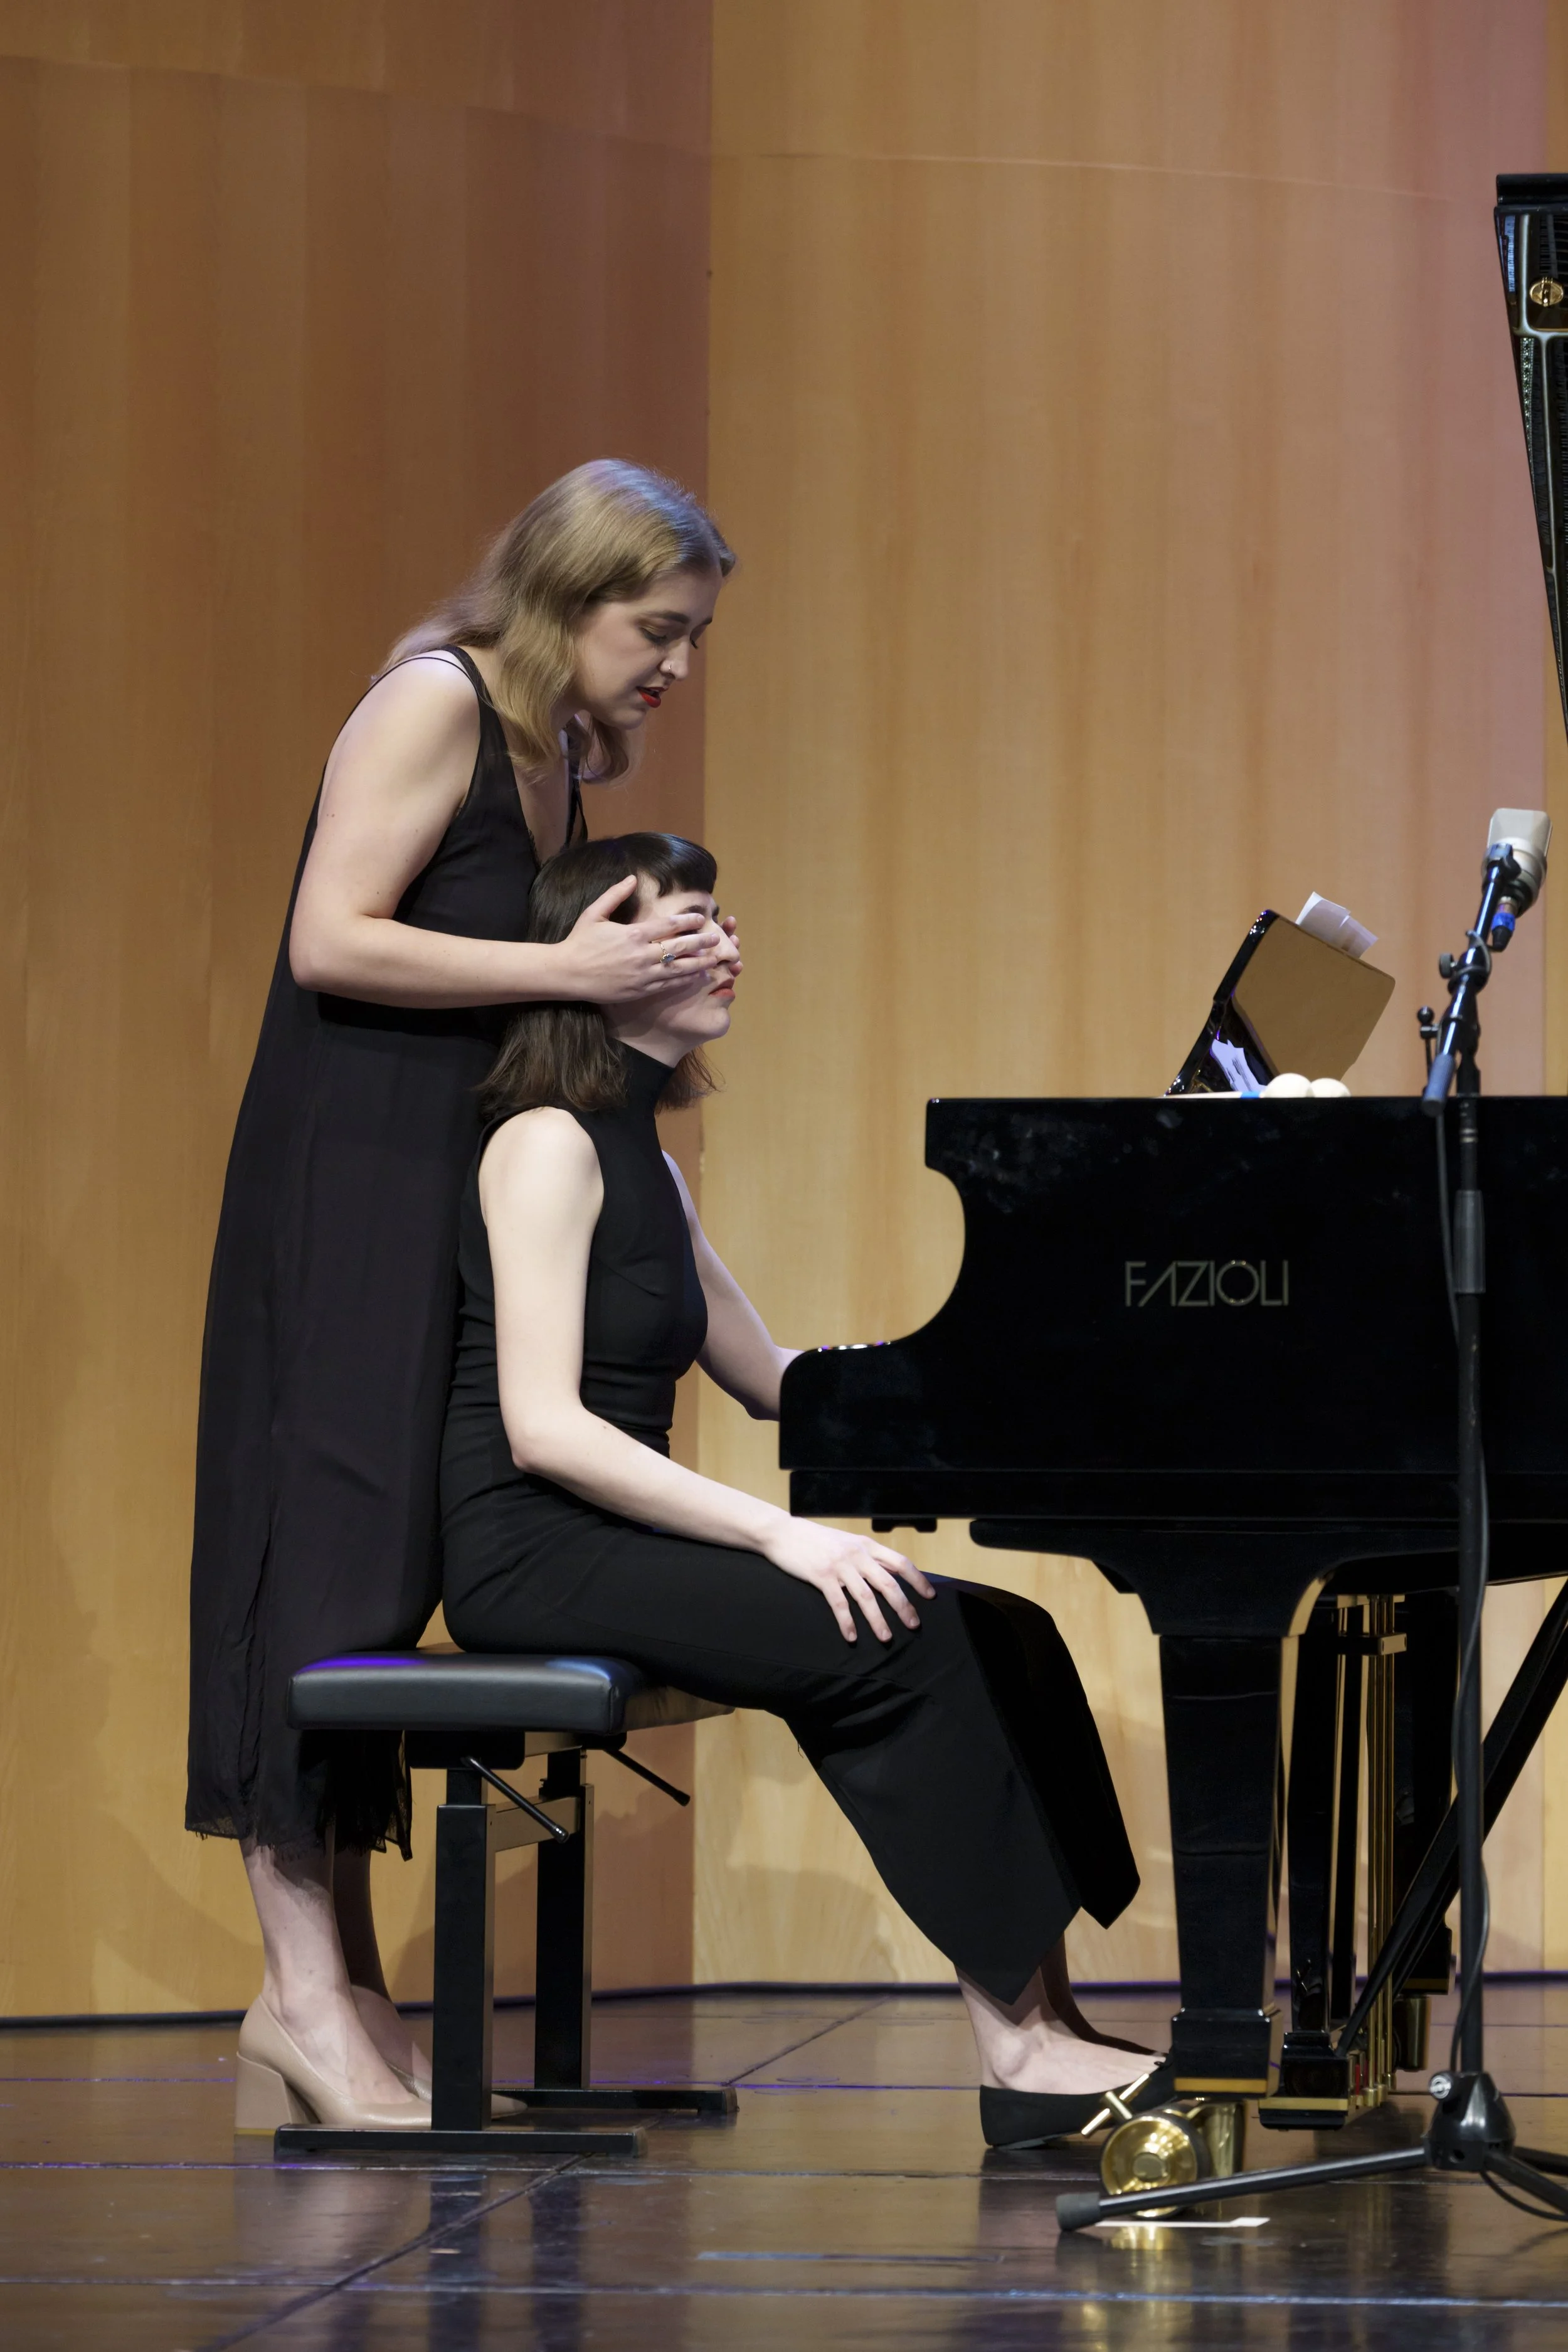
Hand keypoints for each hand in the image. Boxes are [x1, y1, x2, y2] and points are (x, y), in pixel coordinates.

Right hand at [553, 877, 718, 1003]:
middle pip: (679, 946)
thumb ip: (615, 895)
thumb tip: (632, 878)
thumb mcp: (594, 913)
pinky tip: (695, 976)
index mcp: (633, 934)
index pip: (668, 925)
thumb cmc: (579, 941)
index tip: (700, 917)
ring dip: (698, 963)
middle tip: (716, 938)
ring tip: (714, 959)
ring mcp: (642, 974)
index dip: (687, 920)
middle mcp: (641, 955)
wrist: (567, 973)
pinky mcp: (640, 990)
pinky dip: (683, 980)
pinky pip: (667, 985)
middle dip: (700, 941)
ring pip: (677, 968)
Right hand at [761, 1519, 935, 1642]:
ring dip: (878, 1620)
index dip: (917, 1580)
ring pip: (866, 1597)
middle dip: (903, 1606)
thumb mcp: (846, 1541)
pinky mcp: (822, 1576)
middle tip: (914, 1625)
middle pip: (888, 1584)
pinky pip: (839, 1603)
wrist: (783, 1532)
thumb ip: (864, 1555)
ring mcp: (840, 1565)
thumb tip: (884, 1573)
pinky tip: (851, 1637)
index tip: (929, 1596)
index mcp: (866, 1545)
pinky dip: (846, 1622)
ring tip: (886, 1638)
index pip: (900, 1563)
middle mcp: (857, 1554)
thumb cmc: (815, 1539)